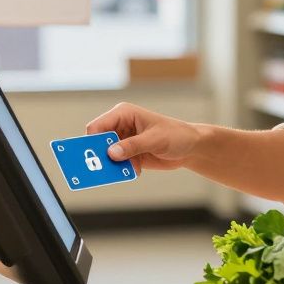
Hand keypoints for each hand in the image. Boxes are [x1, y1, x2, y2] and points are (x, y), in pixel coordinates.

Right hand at [85, 103, 201, 172]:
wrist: (190, 148)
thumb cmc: (175, 135)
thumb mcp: (155, 140)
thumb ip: (133, 146)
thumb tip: (111, 153)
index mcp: (123, 114)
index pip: (98, 126)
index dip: (93, 141)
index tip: (95, 155)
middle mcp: (120, 126)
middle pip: (98, 142)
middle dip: (99, 156)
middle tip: (101, 169)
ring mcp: (123, 141)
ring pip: (105, 156)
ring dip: (112, 165)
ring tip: (124, 170)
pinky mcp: (128, 155)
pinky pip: (116, 165)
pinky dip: (123, 170)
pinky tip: (137, 170)